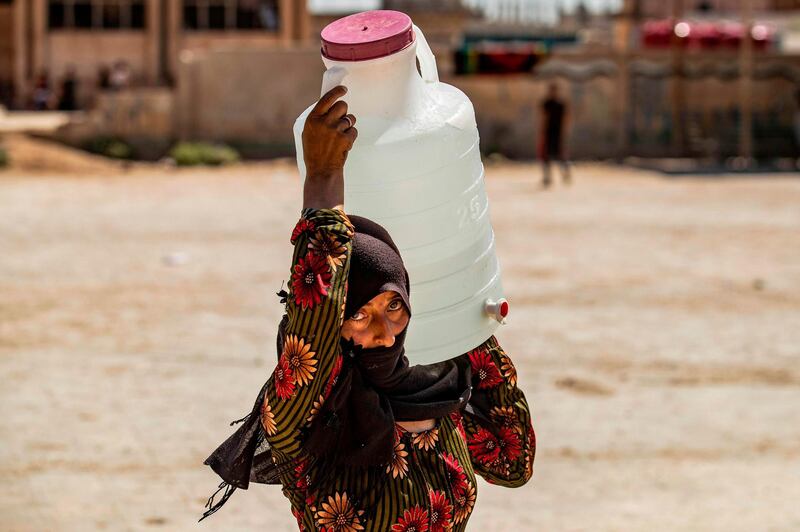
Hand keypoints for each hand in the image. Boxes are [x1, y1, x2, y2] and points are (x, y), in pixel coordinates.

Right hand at [301, 86, 357, 208]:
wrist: (321, 172)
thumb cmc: (314, 153)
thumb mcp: (309, 133)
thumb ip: (318, 119)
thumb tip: (332, 106)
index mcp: (312, 119)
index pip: (326, 99)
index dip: (337, 92)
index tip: (344, 90)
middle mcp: (323, 122)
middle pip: (342, 106)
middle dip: (345, 112)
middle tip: (342, 121)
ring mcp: (334, 130)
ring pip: (350, 118)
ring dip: (348, 126)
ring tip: (340, 137)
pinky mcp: (344, 139)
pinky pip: (354, 131)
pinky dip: (351, 137)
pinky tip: (343, 146)